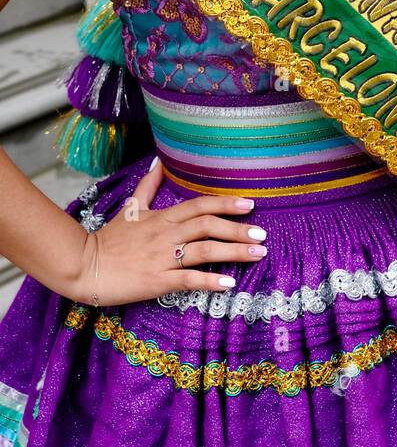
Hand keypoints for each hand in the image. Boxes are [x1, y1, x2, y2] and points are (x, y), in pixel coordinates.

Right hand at [74, 158, 266, 307]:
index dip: (226, 203)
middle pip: (208, 226)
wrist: (83, 266)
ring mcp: (162, 257)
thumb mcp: (130, 208)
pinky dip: (209, 281)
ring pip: (204, 251)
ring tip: (257, 255)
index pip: (200, 205)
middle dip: (238, 229)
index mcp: (163, 217)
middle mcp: (166, 234)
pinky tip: (229, 283)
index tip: (250, 204)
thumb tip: (158, 162)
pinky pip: (187, 280)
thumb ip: (148, 187)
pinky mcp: (156, 280)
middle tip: (262, 234)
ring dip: (233, 252)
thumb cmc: (110, 240)